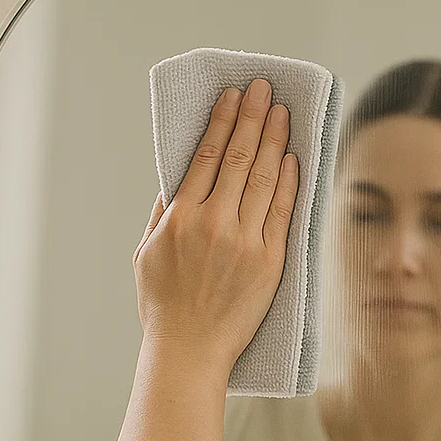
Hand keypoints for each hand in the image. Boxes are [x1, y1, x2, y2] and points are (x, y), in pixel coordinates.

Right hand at [133, 78, 299, 372]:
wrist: (189, 351)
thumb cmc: (164, 307)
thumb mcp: (147, 255)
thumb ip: (161, 215)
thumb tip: (175, 181)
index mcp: (181, 218)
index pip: (206, 156)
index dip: (222, 121)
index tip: (233, 96)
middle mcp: (213, 224)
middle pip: (239, 158)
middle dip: (253, 117)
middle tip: (264, 89)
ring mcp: (244, 242)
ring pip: (264, 178)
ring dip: (275, 140)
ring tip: (283, 113)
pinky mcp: (269, 263)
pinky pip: (283, 213)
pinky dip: (289, 182)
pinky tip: (293, 158)